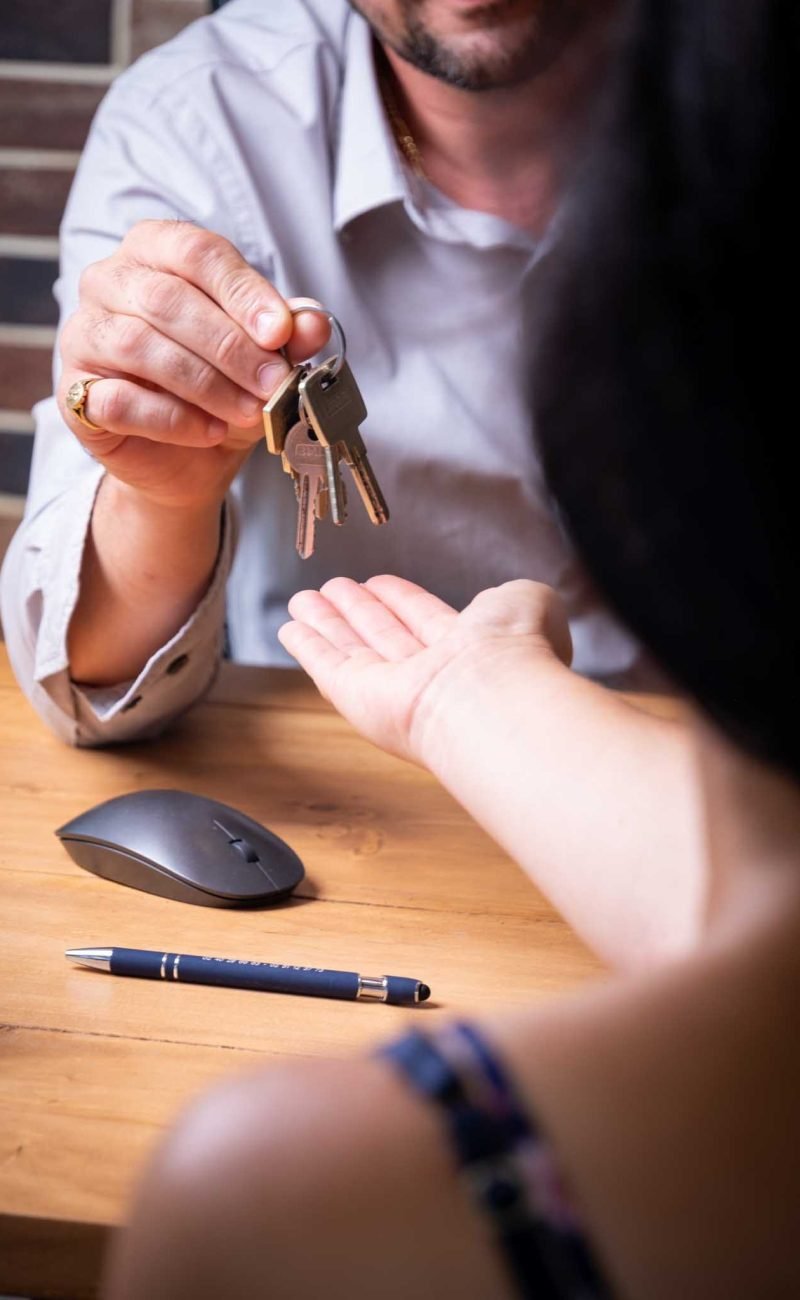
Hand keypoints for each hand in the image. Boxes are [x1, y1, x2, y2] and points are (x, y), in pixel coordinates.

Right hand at [57, 220, 329, 508]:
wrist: (189, 459)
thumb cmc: (223, 388)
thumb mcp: (264, 358)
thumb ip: (287, 335)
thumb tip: (314, 322)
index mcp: (155, 250)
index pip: (198, 253)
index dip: (243, 293)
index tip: (282, 332)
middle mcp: (109, 281)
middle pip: (167, 299)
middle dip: (230, 346)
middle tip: (274, 383)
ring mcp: (84, 335)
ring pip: (138, 345)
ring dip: (205, 383)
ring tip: (250, 411)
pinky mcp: (75, 392)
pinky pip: (118, 400)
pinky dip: (172, 419)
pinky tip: (209, 431)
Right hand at [278, 576, 572, 765]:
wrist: (493, 699)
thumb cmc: (518, 655)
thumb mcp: (531, 604)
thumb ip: (519, 597)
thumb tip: (518, 599)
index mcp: (470, 651)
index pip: (426, 620)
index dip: (401, 600)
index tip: (379, 583)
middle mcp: (429, 673)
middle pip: (383, 634)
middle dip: (358, 609)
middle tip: (334, 588)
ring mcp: (391, 688)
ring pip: (352, 647)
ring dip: (327, 621)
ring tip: (304, 599)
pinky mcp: (357, 697)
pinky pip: (327, 667)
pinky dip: (307, 647)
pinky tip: (290, 628)